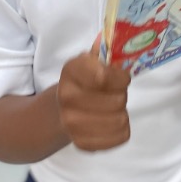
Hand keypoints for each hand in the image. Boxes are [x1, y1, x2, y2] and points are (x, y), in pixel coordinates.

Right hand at [57, 36, 130, 151]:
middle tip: (114, 92)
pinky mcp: (83, 144)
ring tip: (111, 107)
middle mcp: (67, 98)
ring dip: (121, 112)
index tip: (120, 75)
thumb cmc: (83, 81)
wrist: (58, 111)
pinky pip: (120, 137)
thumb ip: (102, 50)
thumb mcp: (89, 61)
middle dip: (121, 94)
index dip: (120, 76)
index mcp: (70, 71)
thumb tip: (106, 37)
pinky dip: (121, 130)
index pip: (104, 77)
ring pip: (120, 119)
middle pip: (117, 100)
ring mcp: (72, 124)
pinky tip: (110, 122)